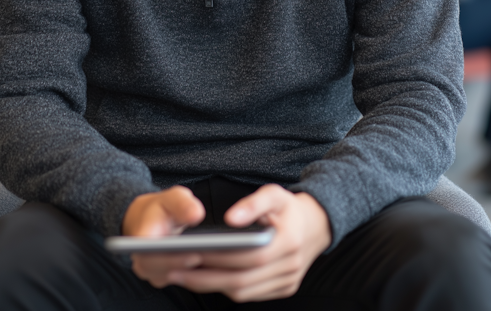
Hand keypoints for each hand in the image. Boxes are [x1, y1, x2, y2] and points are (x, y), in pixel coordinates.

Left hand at [128, 184, 331, 302]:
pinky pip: (250, 296)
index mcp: (287, 242)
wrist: (316, 225)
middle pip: (240, 280)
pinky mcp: (283, 290)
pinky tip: (206, 278)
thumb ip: (252, 203)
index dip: (217, 257)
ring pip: (243, 293)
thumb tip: (229, 218)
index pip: (247, 256)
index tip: (188, 252)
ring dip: (210, 287)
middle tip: (173, 268)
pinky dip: (226, 289)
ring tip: (182, 274)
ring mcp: (287, 283)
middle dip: (204, 278)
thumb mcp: (274, 194)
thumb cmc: (288, 207)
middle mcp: (289, 268)